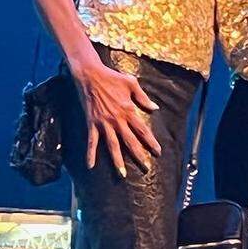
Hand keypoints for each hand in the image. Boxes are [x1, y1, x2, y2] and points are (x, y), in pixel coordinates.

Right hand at [71, 58, 160, 176]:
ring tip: (123, 174)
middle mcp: (117, 120)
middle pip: (130, 142)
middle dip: (139, 156)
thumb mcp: (132, 83)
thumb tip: (154, 108)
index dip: (151, 142)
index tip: (158, 152)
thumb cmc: (112, 77)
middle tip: (146, 168)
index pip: (142, 131)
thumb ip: (143, 97)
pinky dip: (91, 154)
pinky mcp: (91, 123)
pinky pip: (92, 141)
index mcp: (128, 111)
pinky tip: (91, 166)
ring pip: (112, 146)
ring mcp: (103, 123)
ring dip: (117, 161)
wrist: (89, 75)